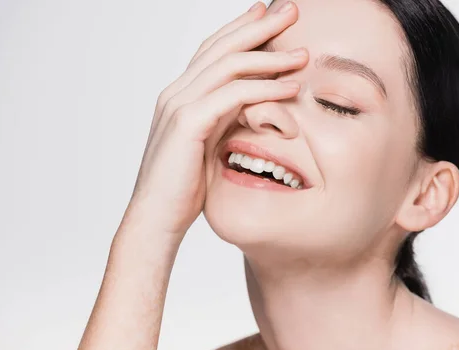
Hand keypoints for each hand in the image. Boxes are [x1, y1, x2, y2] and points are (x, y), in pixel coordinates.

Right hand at [122, 1, 307, 239]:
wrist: (156, 220)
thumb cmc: (183, 190)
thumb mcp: (209, 147)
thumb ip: (226, 122)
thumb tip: (255, 109)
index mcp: (181, 97)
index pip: (213, 51)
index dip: (241, 29)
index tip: (267, 14)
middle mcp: (177, 93)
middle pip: (222, 47)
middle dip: (259, 26)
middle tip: (291, 10)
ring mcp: (179, 106)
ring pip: (230, 65)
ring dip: (270, 56)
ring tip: (303, 54)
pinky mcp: (188, 124)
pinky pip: (233, 95)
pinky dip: (265, 89)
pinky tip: (290, 87)